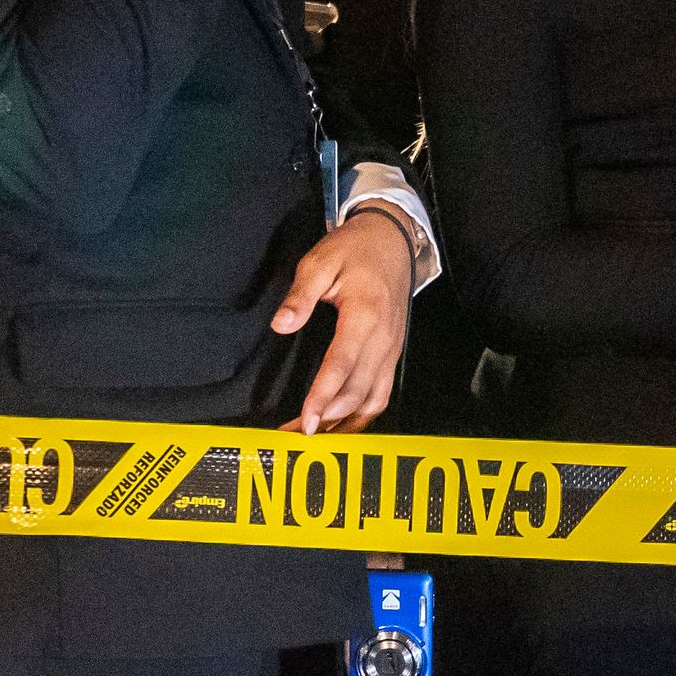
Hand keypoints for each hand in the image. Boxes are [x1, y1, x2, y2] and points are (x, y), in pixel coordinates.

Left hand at [273, 208, 414, 432]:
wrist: (393, 239)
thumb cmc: (354, 249)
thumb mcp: (320, 262)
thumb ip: (300, 296)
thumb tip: (282, 324)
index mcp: (364, 316)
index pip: (340, 366)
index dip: (322, 397)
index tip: (305, 421)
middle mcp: (383, 339)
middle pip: (356, 391)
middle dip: (328, 418)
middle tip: (295, 434)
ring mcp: (391, 348)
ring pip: (373, 399)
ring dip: (346, 422)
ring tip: (317, 436)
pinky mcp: (393, 352)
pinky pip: (381, 393)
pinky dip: (364, 414)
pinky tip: (343, 424)